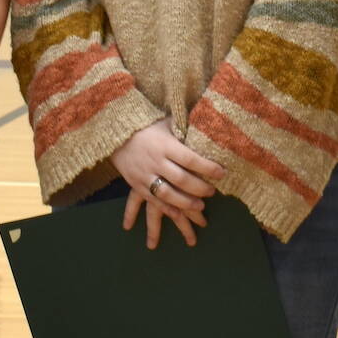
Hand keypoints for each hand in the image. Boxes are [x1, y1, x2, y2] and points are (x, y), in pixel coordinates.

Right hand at [111, 119, 224, 248]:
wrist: (116, 136)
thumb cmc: (147, 126)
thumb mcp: (167, 122)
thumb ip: (185, 127)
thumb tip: (210, 126)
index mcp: (165, 145)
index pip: (190, 159)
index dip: (208, 168)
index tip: (222, 173)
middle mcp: (155, 161)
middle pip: (181, 179)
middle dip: (200, 188)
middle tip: (213, 192)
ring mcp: (145, 175)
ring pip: (168, 194)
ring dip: (186, 203)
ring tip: (201, 206)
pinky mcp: (137, 186)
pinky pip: (153, 201)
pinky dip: (167, 209)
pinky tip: (179, 214)